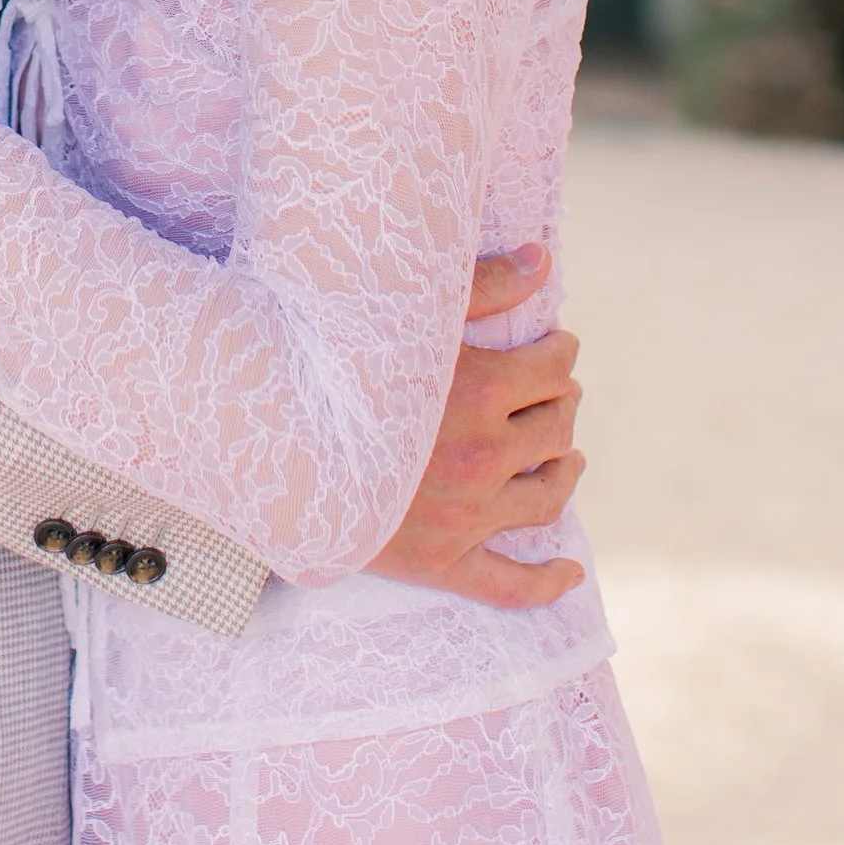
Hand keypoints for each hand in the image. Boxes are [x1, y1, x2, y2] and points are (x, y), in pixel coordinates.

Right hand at [368, 246, 587, 610]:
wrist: (274, 443)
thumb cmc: (339, 367)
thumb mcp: (409, 315)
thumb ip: (482, 284)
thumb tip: (542, 260)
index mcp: (483, 392)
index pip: (554, 370)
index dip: (560, 353)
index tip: (555, 346)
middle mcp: (485, 457)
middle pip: (557, 428)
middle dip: (563, 403)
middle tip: (558, 393)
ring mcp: (467, 516)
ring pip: (548, 497)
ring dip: (566, 471)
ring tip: (569, 457)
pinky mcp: (442, 562)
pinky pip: (510, 584)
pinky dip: (547, 582)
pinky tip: (569, 570)